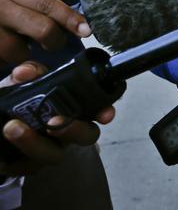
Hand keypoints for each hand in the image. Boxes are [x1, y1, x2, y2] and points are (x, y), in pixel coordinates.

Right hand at [0, 0, 90, 64]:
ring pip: (18, 52)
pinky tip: (0, 54)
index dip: (70, 18)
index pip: (47, 3)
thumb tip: (74, 28)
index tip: (87, 30)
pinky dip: (3, 64)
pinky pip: (1, 63)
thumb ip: (35, 11)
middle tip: (51, 45)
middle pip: (41, 28)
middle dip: (53, 41)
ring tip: (8, 46)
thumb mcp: (9, 1)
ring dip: (20, 56)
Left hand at [0, 61, 114, 175]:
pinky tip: (4, 145)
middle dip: (74, 130)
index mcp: (75, 108)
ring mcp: (51, 150)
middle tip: (54, 122)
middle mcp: (69, 131)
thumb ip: (28, 74)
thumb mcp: (24, 82)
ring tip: (12, 127)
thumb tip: (26, 72)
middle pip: (86, 136)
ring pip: (54, 155)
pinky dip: (16, 156)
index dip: (105, 112)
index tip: (105, 115)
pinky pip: (27, 167)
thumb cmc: (21, 101)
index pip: (99, 109)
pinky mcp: (28, 165)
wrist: (2, 120)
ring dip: (35, 143)